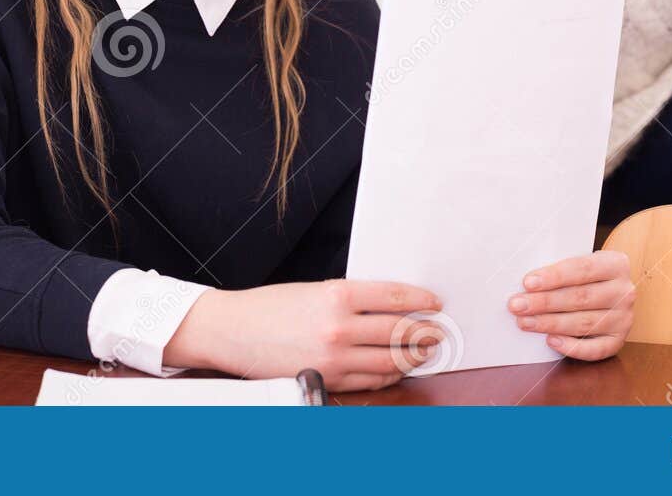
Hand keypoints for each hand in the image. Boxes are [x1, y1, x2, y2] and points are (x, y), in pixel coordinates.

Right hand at [164, 279, 444, 391]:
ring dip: (413, 356)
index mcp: (337, 295)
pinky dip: (390, 375)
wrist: (233, 330)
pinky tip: (398, 368)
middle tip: (437, 330)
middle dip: (424, 332)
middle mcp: (339, 327)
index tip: (434, 302)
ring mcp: (334, 358)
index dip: (420, 300)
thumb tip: (389, 305)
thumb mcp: (314, 290)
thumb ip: (351, 299)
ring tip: (424, 351)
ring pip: (390, 360)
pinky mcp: (327, 379)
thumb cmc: (270, 307)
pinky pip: (370, 381)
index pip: (394, 297)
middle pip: (398, 331)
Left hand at [508, 250, 634, 360]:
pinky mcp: (618, 340)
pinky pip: (595, 349)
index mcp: (616, 264)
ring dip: (550, 324)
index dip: (554, 276)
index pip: (582, 268)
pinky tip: (551, 341)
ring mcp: (624, 318)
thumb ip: (560, 267)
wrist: (610, 289)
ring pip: (584, 323)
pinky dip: (572, 347)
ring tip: (525, 322)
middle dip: (544, 302)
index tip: (527, 282)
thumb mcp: (579, 262)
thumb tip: (527, 281)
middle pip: (580, 298)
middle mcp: (624, 292)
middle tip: (517, 305)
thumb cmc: (585, 275)